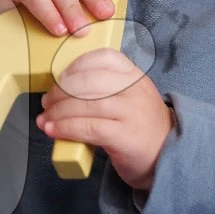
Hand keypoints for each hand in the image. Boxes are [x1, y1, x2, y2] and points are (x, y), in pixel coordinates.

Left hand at [35, 48, 174, 191]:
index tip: (60, 78)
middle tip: (48, 102)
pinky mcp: (124, 136)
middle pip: (88, 81)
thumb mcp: (131, 97)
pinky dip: (65, 128)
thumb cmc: (141, 126)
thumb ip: (106, 88)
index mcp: (134, 75)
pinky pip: (88, 127)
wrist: (168, 155)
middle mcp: (134, 90)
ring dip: (58, 111)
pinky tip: (54, 130)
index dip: (76, 66)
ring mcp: (131, 112)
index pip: (103, 58)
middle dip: (60, 91)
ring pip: (85, 104)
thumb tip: (63, 89)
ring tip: (45, 119)